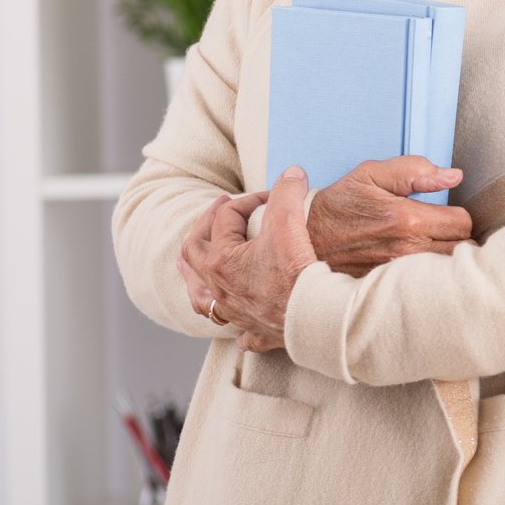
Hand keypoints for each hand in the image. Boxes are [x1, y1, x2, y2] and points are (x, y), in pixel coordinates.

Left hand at [201, 167, 317, 352]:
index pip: (226, 217)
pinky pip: (237, 332)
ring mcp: (234, 312)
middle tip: (218, 209)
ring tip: (190, 263)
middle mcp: (218, 288)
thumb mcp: (289, 221)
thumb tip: (291, 173)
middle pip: (194, 252)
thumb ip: (287, 193)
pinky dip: (235, 324)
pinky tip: (238, 322)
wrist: (313, 316)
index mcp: (220, 259)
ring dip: (193, 276)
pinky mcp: (256, 331)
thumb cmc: (296, 272)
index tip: (271, 195)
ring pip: (200, 296)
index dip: (248, 200)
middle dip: (204, 226)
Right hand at [305, 156, 470, 274]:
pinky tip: (415, 269)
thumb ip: (414, 170)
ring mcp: (397, 275)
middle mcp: (406, 251)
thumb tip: (454, 175)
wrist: (301, 239)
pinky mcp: (387, 290)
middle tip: (439, 232)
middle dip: (455, 239)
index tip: (444, 214)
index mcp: (407, 220)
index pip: (463, 222)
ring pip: (445, 271)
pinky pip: (424, 288)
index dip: (457, 215)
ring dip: (443, 259)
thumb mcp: (371, 175)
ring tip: (429, 249)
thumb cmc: (337, 206)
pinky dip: (425, 279)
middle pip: (460, 250)